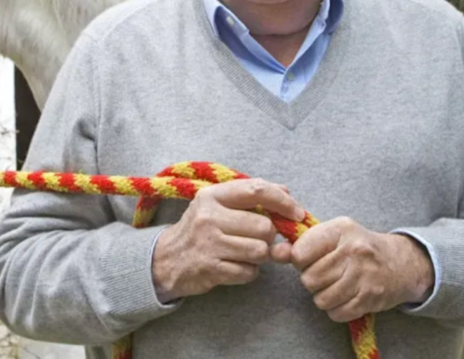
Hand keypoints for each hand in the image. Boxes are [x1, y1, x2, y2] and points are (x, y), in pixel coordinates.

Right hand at [151, 178, 304, 302]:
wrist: (166, 259)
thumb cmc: (200, 230)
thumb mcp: (218, 205)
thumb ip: (251, 198)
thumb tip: (287, 193)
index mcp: (212, 196)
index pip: (257, 190)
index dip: (283, 202)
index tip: (297, 213)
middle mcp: (209, 216)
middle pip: (264, 227)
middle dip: (267, 237)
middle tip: (253, 239)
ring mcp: (209, 243)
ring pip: (260, 251)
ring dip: (260, 256)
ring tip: (243, 252)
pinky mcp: (211, 268)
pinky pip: (250, 272)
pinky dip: (249, 272)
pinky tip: (234, 266)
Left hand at [271, 217, 434, 321]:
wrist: (400, 263)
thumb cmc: (358, 246)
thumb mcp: (332, 235)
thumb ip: (300, 243)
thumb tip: (274, 253)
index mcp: (340, 229)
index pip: (301, 252)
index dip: (299, 259)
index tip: (308, 259)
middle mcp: (353, 251)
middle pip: (310, 278)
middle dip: (311, 279)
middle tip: (324, 273)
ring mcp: (364, 276)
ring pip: (321, 298)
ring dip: (322, 296)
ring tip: (333, 285)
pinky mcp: (370, 298)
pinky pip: (336, 313)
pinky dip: (335, 309)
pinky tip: (344, 296)